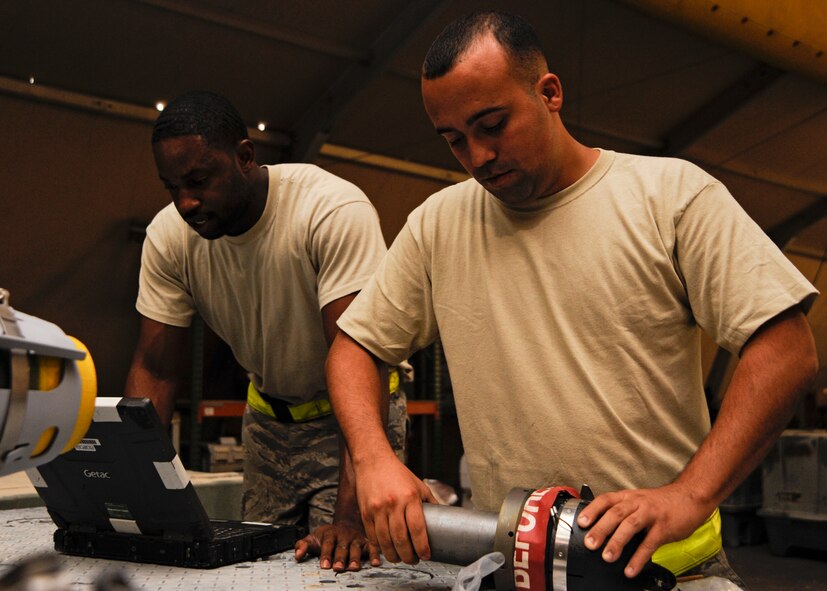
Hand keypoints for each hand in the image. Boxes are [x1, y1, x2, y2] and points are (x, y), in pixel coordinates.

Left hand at [294, 522, 380, 571]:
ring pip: (355, 548)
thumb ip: (303, 545)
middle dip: (340, 558)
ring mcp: (355, 538)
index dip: (325, 554)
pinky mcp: (366, 542)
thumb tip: (297, 556)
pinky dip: (374, 554)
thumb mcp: (313, 538)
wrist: (345, 525)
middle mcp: (343, 535)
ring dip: (355, 558)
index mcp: (329, 534)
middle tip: (338, 568)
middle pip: (342, 547)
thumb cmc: (327, 537)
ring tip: (353, 568)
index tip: (324, 565)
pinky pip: (372, 547)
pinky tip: (375, 563)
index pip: (327, 544)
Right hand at [357, 456, 437, 564]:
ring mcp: (378, 509)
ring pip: (385, 541)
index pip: (417, 529)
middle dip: (409, 556)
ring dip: (394, 555)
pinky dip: (380, 547)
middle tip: (414, 560)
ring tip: (400, 558)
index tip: (426, 555)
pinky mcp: (365, 512)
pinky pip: (372, 536)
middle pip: (401, 539)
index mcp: (410, 497)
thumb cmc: (397, 473)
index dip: (422, 547)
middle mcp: (393, 504)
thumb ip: (430, 502)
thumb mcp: (418, 485)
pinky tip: (386, 549)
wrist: (373, 461)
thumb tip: (443, 518)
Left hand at [575, 482, 715, 577]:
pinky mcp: (664, 528)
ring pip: (630, 526)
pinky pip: (649, 543)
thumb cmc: (661, 502)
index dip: (592, 510)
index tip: (581, 522)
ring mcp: (651, 514)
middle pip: (615, 514)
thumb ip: (622, 511)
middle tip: (589, 543)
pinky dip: (639, 557)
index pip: (606, 500)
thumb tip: (600, 527)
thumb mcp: (638, 501)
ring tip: (607, 557)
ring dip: (617, 542)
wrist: (690, 497)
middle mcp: (637, 503)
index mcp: (628, 497)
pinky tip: (631, 568)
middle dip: (600, 529)